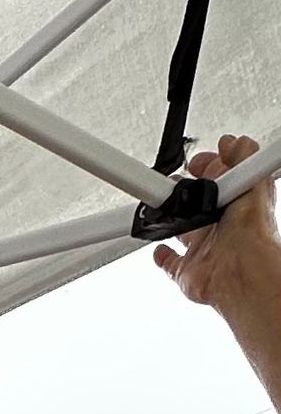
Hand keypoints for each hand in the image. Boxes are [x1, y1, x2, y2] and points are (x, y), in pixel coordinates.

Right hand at [154, 135, 275, 310]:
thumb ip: (244, 156)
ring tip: (160, 203)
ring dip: (171, 216)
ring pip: (182, 228)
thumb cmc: (253, 232)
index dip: (207, 165)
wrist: (241, 271)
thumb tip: (235, 142)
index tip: (196, 160)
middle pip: (197, 201)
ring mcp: (203, 246)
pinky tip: (159, 246)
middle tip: (172, 179)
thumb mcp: (253, 181)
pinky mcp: (188, 269)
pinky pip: (171, 262)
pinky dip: (162, 254)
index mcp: (235, 201)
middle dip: (184, 188)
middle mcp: (219, 224)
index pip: (218, 177)